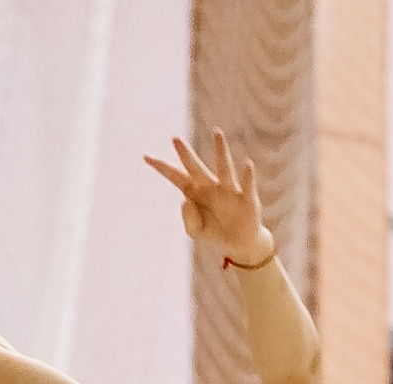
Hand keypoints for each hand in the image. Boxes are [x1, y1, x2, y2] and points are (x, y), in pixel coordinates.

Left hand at [145, 130, 270, 261]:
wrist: (239, 243)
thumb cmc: (214, 231)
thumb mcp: (195, 232)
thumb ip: (188, 219)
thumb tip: (185, 201)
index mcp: (195, 192)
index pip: (175, 176)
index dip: (161, 167)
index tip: (145, 156)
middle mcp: (210, 186)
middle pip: (195, 167)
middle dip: (185, 154)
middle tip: (174, 139)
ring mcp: (228, 190)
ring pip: (223, 167)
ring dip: (221, 150)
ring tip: (217, 132)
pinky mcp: (246, 199)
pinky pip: (247, 185)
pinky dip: (247, 176)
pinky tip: (247, 164)